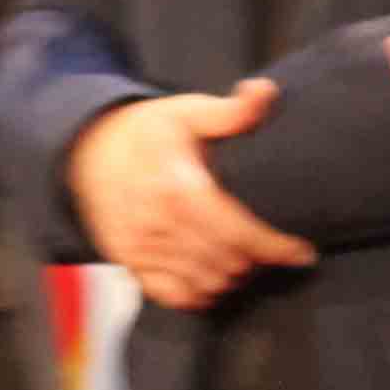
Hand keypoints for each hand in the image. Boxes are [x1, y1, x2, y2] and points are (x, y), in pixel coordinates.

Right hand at [68, 80, 317, 311]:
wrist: (87, 151)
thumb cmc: (146, 132)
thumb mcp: (186, 112)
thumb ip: (230, 111)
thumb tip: (266, 93)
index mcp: (178, 187)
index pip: (238, 233)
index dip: (276, 247)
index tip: (302, 251)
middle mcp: (158, 223)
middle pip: (227, 263)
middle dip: (257, 259)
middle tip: (271, 247)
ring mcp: (142, 247)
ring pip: (205, 283)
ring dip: (231, 275)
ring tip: (244, 258)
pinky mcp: (130, 262)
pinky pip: (173, 296)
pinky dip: (199, 293)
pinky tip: (212, 275)